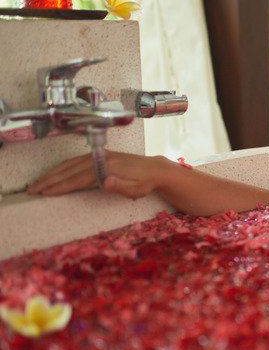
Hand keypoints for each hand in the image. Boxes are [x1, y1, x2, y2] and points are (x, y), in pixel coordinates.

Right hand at [27, 150, 167, 199]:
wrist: (155, 169)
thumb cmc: (145, 182)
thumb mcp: (136, 189)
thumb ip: (120, 186)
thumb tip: (105, 182)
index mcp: (106, 167)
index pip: (76, 178)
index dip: (59, 186)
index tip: (44, 193)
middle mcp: (99, 159)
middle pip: (68, 170)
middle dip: (49, 180)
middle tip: (32, 190)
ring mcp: (99, 156)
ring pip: (69, 164)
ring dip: (52, 173)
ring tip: (39, 183)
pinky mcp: (100, 156)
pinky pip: (75, 161)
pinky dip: (62, 167)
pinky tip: (56, 173)